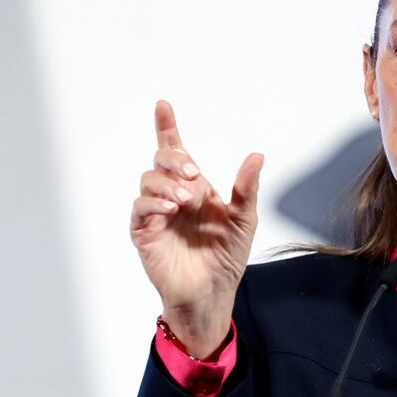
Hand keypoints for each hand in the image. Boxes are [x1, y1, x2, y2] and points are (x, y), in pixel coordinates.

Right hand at [129, 100, 263, 356]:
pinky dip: (153, 203)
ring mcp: (157, 213)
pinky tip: (171, 209)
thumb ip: (247, 188)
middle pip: (161, 160)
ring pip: (148, 180)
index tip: (163, 105)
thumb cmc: (227, 256)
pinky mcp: (145, 233)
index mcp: (196, 188)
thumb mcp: (245, 219)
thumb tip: (257, 155)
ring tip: (186, 200)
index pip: (177, 151)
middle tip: (194, 174)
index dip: (167, 128)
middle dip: (174, 158)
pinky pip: (140, 208)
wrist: (213, 291)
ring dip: (167, 183)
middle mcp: (173, 195)